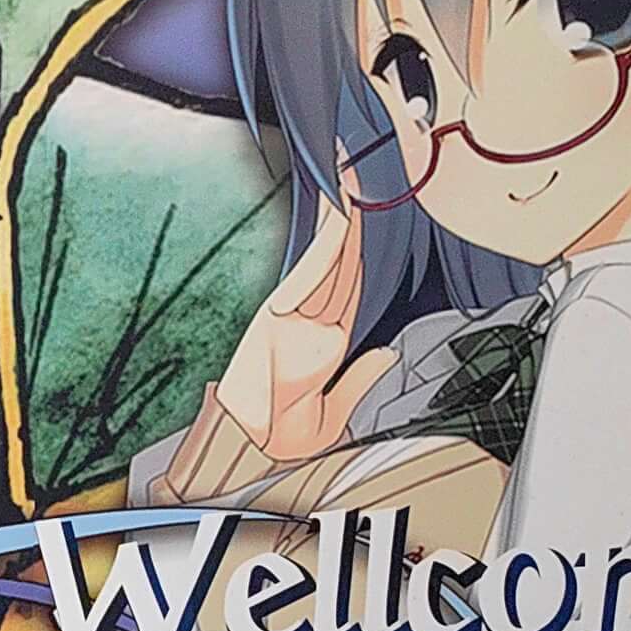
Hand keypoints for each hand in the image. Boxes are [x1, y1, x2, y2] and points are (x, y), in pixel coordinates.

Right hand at [169, 208, 369, 495]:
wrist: (244, 453)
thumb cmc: (279, 443)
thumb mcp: (332, 417)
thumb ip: (358, 382)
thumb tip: (386, 354)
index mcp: (325, 344)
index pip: (349, 286)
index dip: (360, 251)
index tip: (369, 215)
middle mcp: (309, 324)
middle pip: (339, 264)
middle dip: (351, 223)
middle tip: (359, 177)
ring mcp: (291, 317)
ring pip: (328, 261)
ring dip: (341, 223)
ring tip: (350, 183)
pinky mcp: (274, 317)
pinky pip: (310, 275)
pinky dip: (326, 247)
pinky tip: (339, 220)